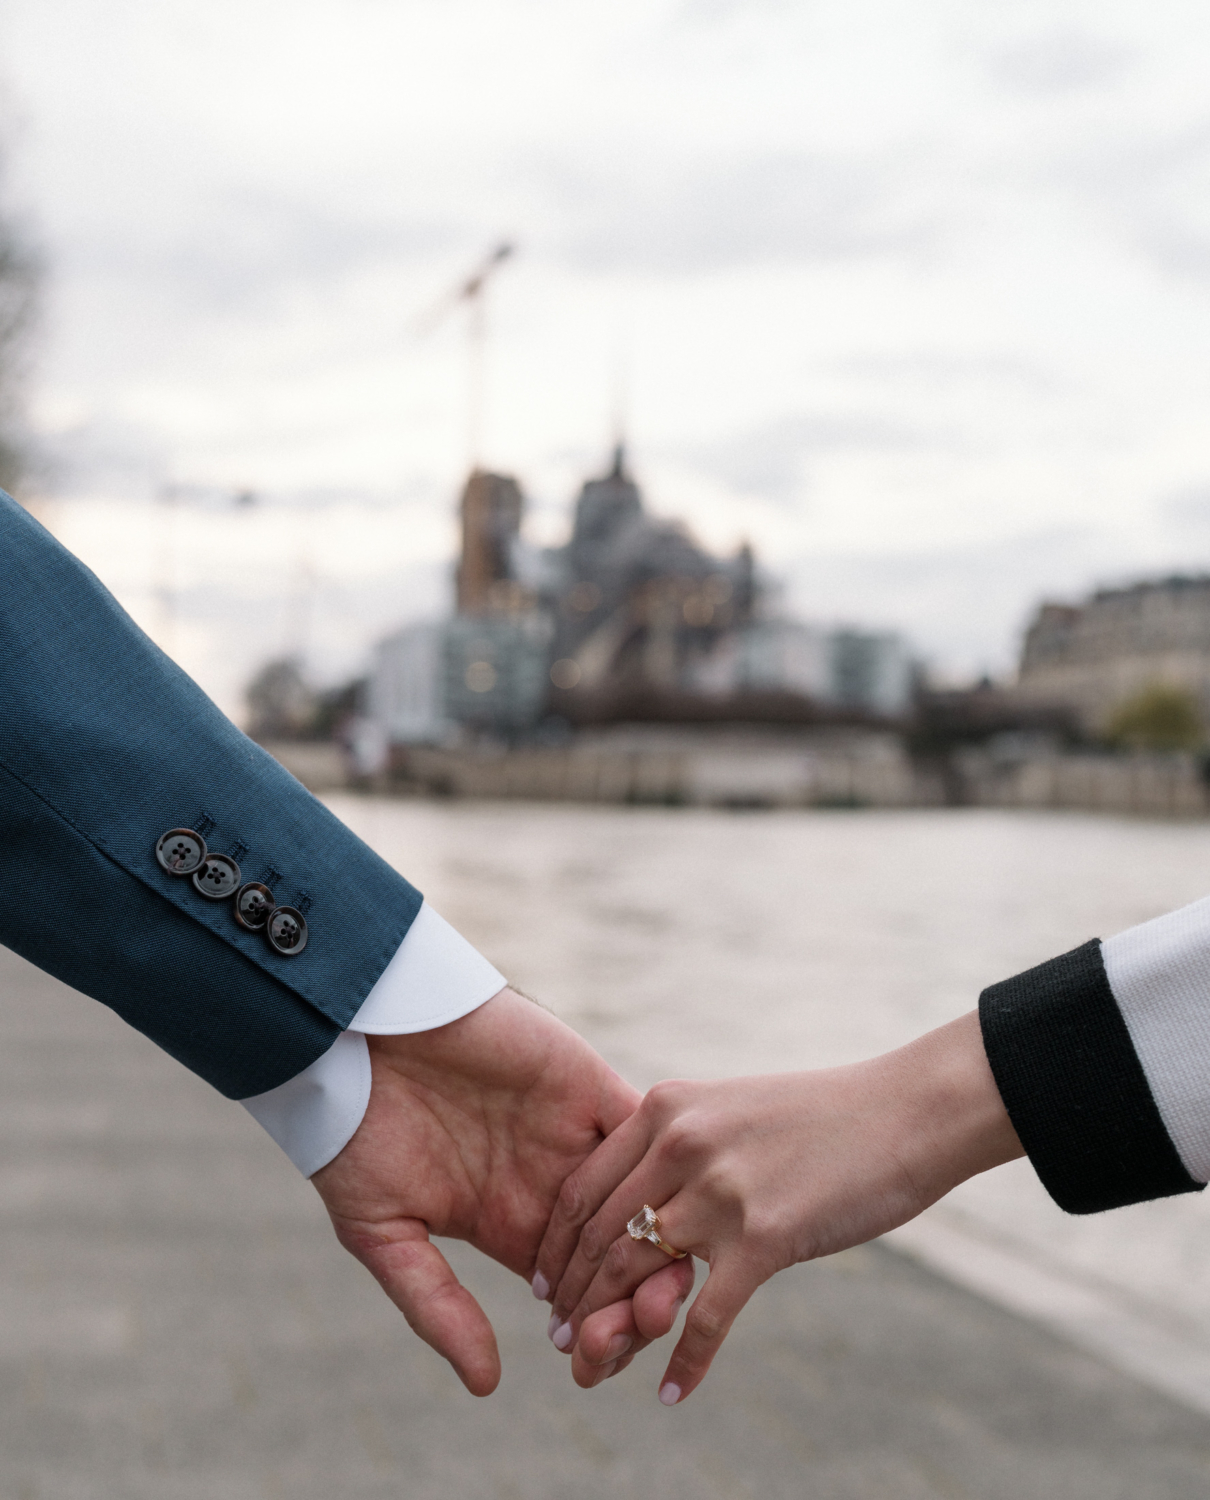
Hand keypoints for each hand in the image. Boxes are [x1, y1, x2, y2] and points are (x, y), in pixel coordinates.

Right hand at [311, 988, 657, 1395]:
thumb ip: (436, 1304)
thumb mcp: (384, 1233)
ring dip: (659, 1243)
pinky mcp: (588, 1085)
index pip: (581, 1293)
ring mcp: (576, 1134)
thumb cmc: (355, 1135)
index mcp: (513, 1225)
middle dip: (638, 1299)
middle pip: (625, 1256)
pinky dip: (657, 1167)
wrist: (357, 1038)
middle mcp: (555, 1184)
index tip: (592, 1364)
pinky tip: (660, 1211)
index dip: (597, 1332)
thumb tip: (488, 1385)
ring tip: (655, 1288)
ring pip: (646, 1198)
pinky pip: (642, 1131)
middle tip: (635, 1328)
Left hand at [535, 1011, 1022, 1402]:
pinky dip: (685, 1363)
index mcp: (664, 1108)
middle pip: (599, 1236)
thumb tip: (635, 1198)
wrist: (902, 1112)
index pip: (584, 1187)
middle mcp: (680, 1144)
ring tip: (594, 1362)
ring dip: (608, 1328)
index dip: (555, 1244)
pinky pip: (706, 1318)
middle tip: (559, 1336)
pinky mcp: (765, 1238)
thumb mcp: (727, 1108)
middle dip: (572, 1294)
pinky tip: (671, 1393)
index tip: (544, 1282)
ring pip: (636, 1275)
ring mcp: (720, 1192)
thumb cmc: (818, 1115)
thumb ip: (675, 1143)